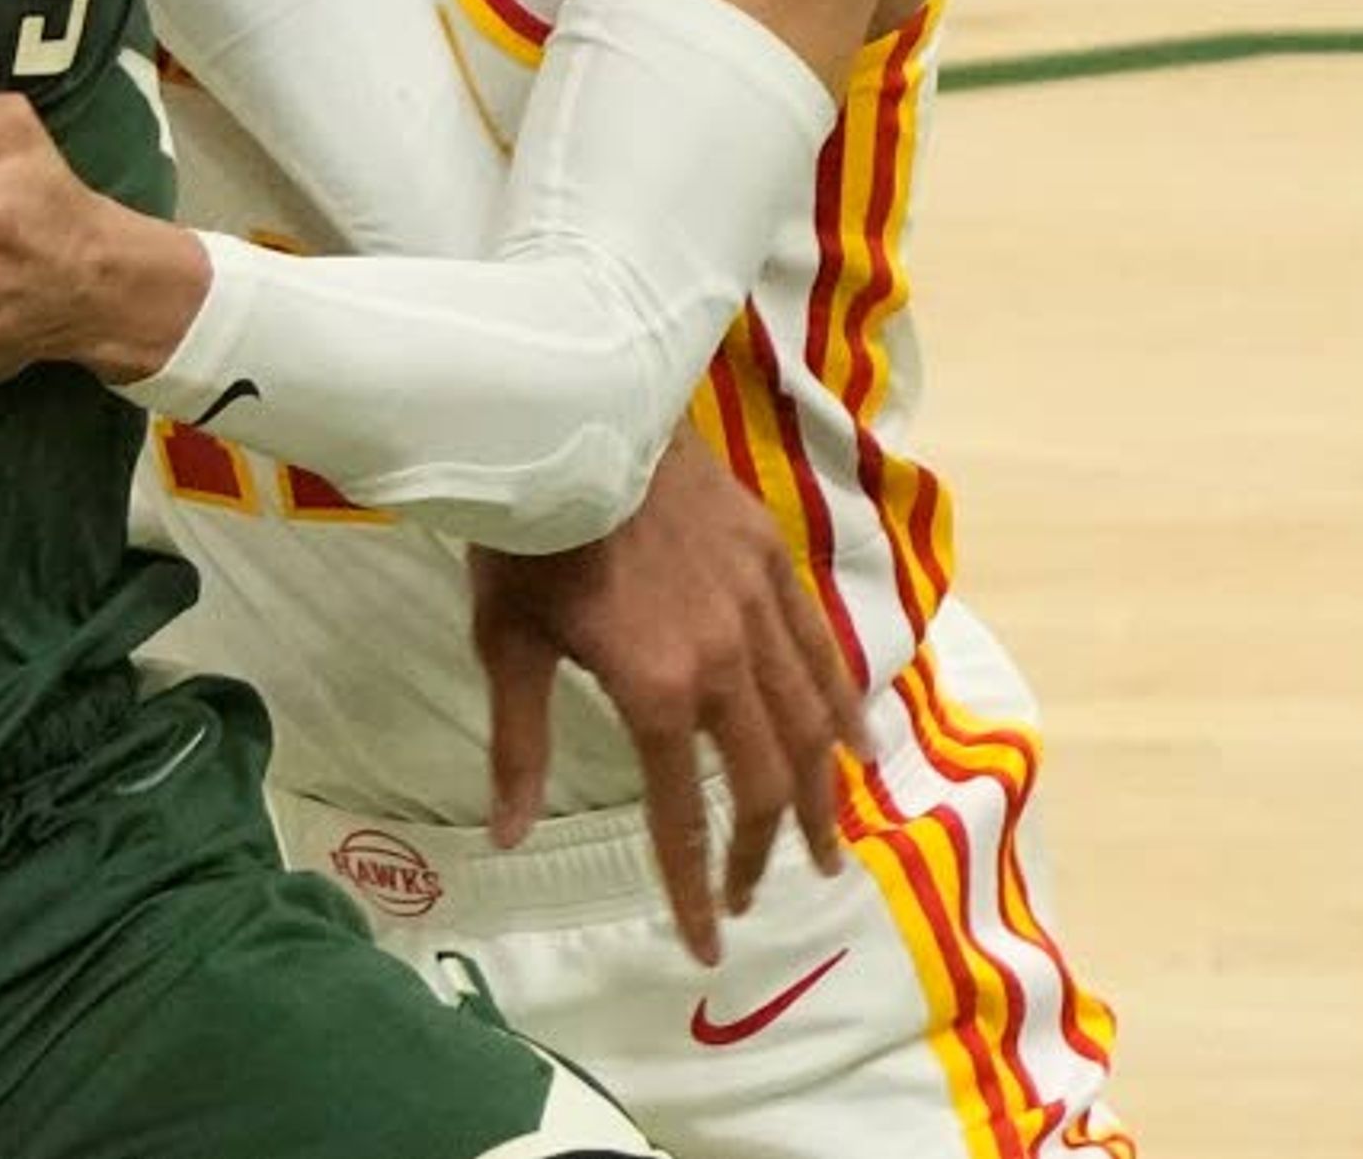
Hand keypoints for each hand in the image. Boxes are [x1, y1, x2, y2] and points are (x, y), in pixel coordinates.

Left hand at [467, 427, 862, 966]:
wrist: (570, 419)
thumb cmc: (523, 534)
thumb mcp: (504, 643)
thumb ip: (518, 745)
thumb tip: (507, 838)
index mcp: (657, 690)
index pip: (681, 813)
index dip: (695, 886)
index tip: (706, 942)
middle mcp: (725, 661)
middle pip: (763, 780)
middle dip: (762, 851)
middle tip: (757, 895)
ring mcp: (759, 608)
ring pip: (810, 724)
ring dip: (819, 797)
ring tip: (825, 851)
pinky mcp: (773, 562)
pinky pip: (823, 650)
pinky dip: (845, 707)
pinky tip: (857, 745)